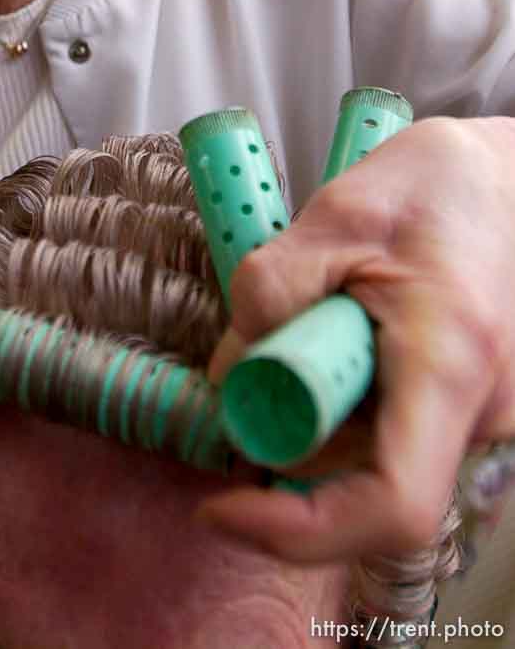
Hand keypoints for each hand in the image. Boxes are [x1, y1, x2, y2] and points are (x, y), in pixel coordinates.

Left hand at [198, 117, 514, 562]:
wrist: (513, 176)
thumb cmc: (438, 184)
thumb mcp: (334, 216)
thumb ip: (271, 292)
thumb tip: (230, 376)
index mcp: (451, 360)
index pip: (390, 505)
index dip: (297, 530)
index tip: (221, 507)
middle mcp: (486, 409)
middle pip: (364, 481)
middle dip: (287, 434)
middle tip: (255, 351)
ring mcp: (490, 416)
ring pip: (374, 456)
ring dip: (319, 407)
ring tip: (322, 310)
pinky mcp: (477, 409)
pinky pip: (396, 432)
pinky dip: (349, 398)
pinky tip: (349, 329)